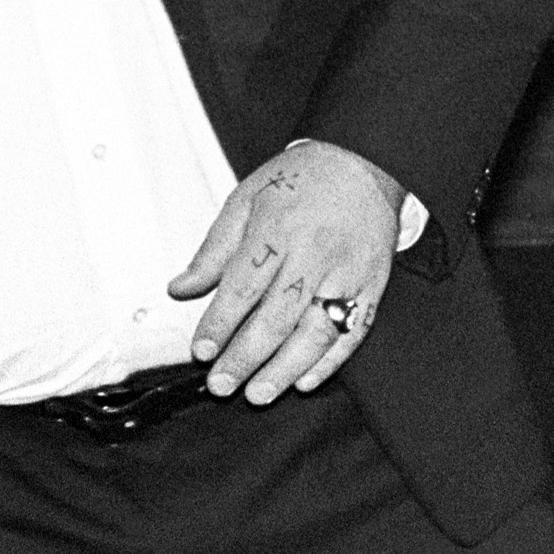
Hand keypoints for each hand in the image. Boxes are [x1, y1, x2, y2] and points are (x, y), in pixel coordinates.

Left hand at [166, 139, 402, 402]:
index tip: (202, 350)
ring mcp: (349, 270)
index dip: (220, 322)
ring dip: (286, 368)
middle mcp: (316, 251)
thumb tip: (180, 288)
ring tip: (258, 393)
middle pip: (278, 315)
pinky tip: (305, 379)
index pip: (244, 284)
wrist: (365, 160)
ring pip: (317, 331)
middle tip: (222, 384)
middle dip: (246, 356)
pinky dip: (330, 361)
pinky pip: (354, 330)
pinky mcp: (374, 283)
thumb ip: (214, 249)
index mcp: (279, 226)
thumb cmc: (303, 178)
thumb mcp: (247, 198)